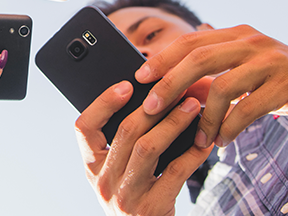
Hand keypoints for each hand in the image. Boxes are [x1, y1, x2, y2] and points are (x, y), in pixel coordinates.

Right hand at [75, 81, 211, 215]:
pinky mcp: (150, 208)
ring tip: (192, 107)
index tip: (127, 85)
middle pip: (125, 132)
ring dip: (173, 123)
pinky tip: (203, 141)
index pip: (84, 127)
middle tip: (176, 89)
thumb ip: (124, 144)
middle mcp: (103, 181)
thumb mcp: (118, 173)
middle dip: (154, 106)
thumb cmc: (136, 198)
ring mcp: (125, 196)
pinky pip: (174, 172)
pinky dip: (192, 153)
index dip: (104, 103)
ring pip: (148, 148)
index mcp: (91, 166)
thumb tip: (150, 99)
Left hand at [136, 24, 287, 148]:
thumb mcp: (247, 68)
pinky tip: (221, 140)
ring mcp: (271, 61)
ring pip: (222, 86)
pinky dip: (229, 127)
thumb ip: (214, 72)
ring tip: (197, 138)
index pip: (190, 41)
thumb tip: (175, 82)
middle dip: (169, 84)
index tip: (139, 77)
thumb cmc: (284, 79)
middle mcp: (252, 42)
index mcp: (238, 34)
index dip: (162, 58)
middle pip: (198, 58)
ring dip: (203, 117)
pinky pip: (248, 108)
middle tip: (151, 107)